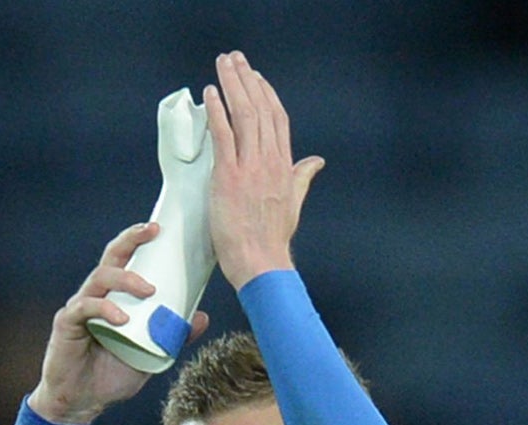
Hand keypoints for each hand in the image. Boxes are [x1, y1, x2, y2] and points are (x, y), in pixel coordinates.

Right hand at [27, 223, 206, 424]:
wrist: (81, 404)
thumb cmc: (111, 376)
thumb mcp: (150, 355)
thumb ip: (172, 336)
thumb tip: (202, 317)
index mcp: (114, 298)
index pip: (125, 260)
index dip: (138, 240)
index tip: (160, 228)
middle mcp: (95, 295)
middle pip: (110, 258)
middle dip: (131, 241)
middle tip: (153, 232)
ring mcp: (79, 308)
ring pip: (99, 278)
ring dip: (126, 279)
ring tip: (149, 291)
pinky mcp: (67, 324)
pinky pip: (85, 308)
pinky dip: (105, 309)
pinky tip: (121, 318)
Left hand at [203, 52, 323, 288]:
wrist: (262, 263)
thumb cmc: (272, 240)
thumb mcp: (293, 203)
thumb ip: (302, 177)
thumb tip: (317, 161)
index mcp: (284, 166)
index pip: (277, 119)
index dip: (265, 94)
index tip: (255, 76)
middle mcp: (270, 161)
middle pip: (260, 109)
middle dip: (246, 79)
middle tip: (234, 59)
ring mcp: (250, 168)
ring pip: (244, 115)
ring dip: (232, 85)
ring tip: (223, 65)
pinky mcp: (230, 177)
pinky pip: (224, 136)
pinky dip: (218, 112)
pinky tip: (211, 93)